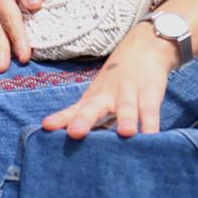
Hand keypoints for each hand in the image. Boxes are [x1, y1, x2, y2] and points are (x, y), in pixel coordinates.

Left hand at [42, 24, 178, 137]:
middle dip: (83, 120)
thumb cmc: (115, 84)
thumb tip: (76, 148)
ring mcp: (128, 93)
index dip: (60, 118)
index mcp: (92, 100)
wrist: (143, 49)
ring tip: (125, 134)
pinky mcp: (149, 93)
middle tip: (74, 133)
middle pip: (93, 108)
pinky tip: (151, 135)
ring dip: (125, 119)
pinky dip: (151, 122)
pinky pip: (150, 109)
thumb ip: (88, 119)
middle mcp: (107, 96)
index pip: (73, 110)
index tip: (46, 126)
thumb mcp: (99, 99)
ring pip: (126, 107)